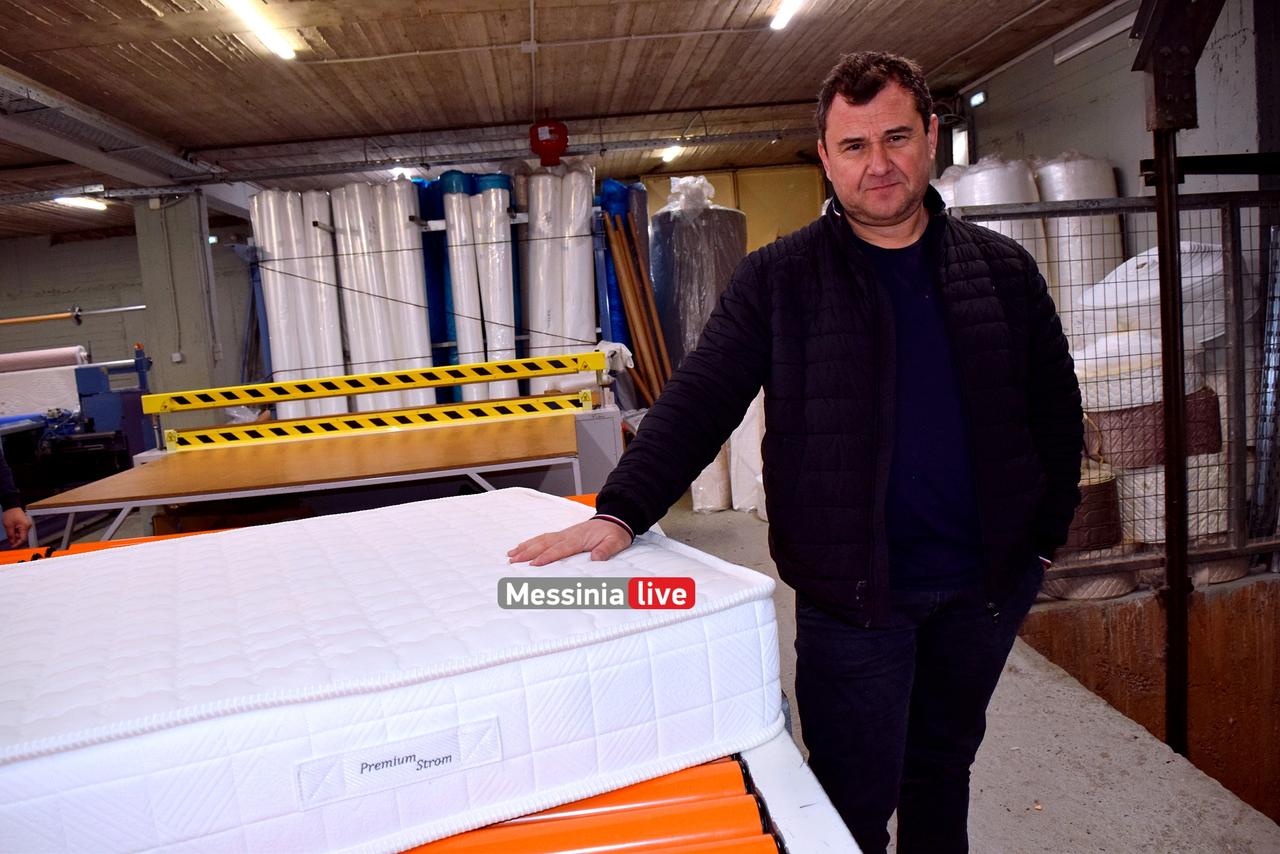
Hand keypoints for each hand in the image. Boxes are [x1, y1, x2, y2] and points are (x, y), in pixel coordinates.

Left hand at [3, 507, 31, 546]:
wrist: (12, 507)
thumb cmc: (11, 514)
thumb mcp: (8, 526)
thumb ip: (11, 535)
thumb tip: (12, 542)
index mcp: (25, 526)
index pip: (23, 539)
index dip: (17, 544)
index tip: (12, 547)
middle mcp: (28, 526)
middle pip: (23, 537)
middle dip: (16, 540)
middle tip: (10, 542)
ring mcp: (27, 525)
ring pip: (22, 534)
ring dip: (16, 536)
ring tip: (9, 533)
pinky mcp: (25, 524)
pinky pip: (22, 531)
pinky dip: (17, 533)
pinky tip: (12, 531)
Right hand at [508, 518, 631, 565]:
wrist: (615, 518)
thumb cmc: (614, 533)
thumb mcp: (615, 542)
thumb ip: (606, 550)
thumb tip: (596, 559)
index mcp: (579, 538)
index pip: (560, 549)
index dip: (547, 556)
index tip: (534, 564)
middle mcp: (568, 535)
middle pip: (545, 543)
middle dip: (528, 552)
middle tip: (513, 561)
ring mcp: (564, 533)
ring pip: (541, 539)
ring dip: (526, 547)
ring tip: (511, 555)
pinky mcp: (563, 534)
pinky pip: (544, 537)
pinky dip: (531, 542)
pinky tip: (522, 546)